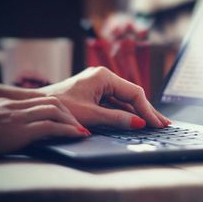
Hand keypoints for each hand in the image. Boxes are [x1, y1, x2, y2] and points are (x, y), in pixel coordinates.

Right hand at [0, 96, 89, 159]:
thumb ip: (3, 118)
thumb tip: (14, 126)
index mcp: (9, 104)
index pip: (41, 99)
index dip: (59, 108)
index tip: (68, 117)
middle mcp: (16, 106)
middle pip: (52, 102)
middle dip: (69, 113)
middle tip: (79, 125)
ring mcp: (18, 117)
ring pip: (55, 111)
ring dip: (72, 121)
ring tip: (81, 131)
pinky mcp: (19, 130)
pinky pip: (50, 126)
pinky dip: (67, 130)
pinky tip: (77, 135)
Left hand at [40, 67, 169, 128]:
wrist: (38, 106)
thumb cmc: (60, 108)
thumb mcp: (90, 115)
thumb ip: (116, 119)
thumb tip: (140, 123)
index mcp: (104, 77)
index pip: (134, 93)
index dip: (147, 110)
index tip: (156, 124)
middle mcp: (104, 77)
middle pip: (132, 95)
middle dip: (147, 110)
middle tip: (164, 124)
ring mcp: (100, 85)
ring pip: (125, 100)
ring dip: (138, 113)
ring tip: (155, 124)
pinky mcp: (95, 93)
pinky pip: (115, 103)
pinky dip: (126, 113)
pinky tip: (136, 121)